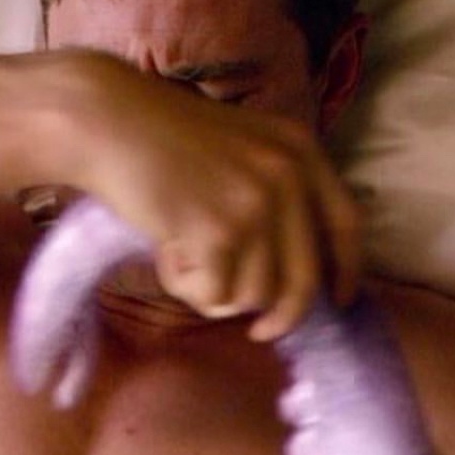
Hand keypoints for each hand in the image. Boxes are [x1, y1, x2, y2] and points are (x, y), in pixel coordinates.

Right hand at [58, 52, 361, 338]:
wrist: (109, 122)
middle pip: (303, 280)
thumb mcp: (240, 149)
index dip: (345, 270)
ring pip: (255, 295)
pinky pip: (213, 295)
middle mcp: (287, 176)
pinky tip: (164, 248)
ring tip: (181, 250)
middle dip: (281, 317)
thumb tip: (292, 273)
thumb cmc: (162, 142)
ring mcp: (254, 204)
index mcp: (299, 152)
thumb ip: (274, 193)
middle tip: (259, 332)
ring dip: (216, 290)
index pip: (345, 224)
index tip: (340, 300)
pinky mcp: (218, 232)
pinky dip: (185, 285)